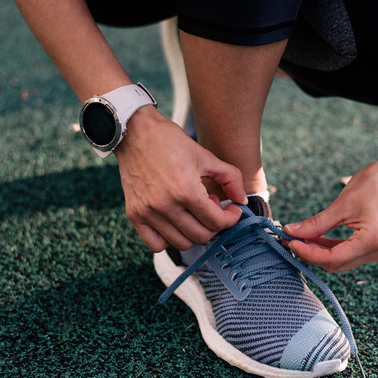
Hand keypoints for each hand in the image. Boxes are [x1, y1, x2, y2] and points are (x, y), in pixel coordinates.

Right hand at [114, 105, 246, 251]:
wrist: (134, 132)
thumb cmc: (170, 141)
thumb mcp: (206, 156)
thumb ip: (230, 178)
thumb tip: (243, 201)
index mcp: (187, 190)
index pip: (217, 222)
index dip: (231, 218)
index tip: (232, 210)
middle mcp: (166, 205)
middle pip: (201, 236)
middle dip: (214, 225)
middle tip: (211, 206)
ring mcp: (148, 212)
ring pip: (181, 244)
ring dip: (194, 232)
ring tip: (193, 211)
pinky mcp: (134, 214)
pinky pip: (156, 245)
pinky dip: (169, 239)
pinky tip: (175, 222)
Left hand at [284, 161, 377, 271]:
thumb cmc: (374, 183)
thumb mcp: (342, 204)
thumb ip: (316, 223)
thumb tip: (292, 232)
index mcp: (373, 240)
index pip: (333, 259)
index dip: (308, 253)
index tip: (290, 241)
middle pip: (337, 264)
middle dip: (312, 253)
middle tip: (290, 239)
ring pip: (342, 261)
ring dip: (320, 252)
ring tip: (300, 238)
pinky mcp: (377, 247)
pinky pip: (349, 253)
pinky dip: (332, 248)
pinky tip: (316, 238)